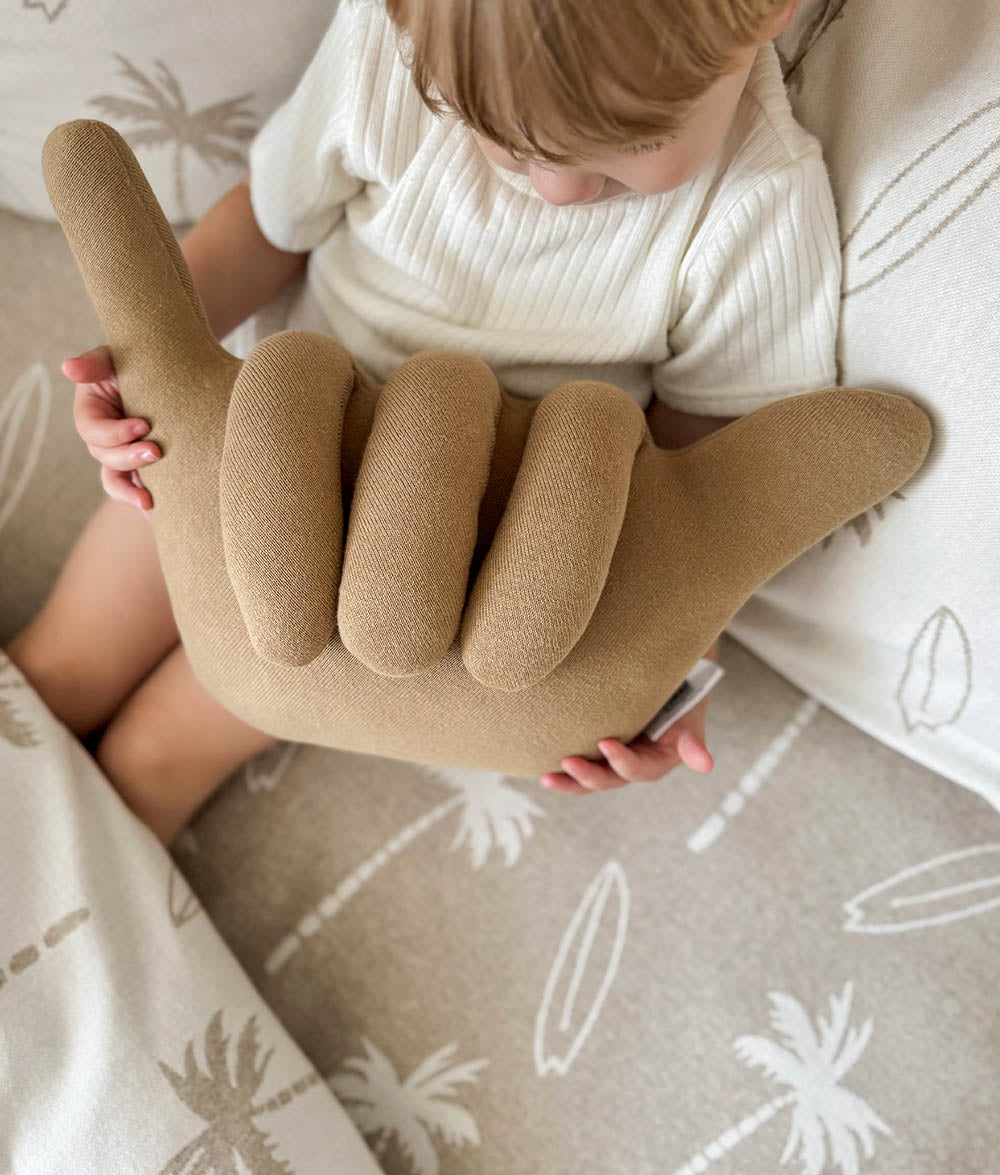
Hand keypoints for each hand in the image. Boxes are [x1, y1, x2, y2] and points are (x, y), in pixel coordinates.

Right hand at [62, 345, 159, 514]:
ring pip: (116, 481)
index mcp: (92, 413)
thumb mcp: (114, 358)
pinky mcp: (142, 469)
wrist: (169, 377)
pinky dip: (141, 502)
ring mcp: (122, 457)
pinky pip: (136, 490)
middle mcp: (104, 440)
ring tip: (148, 501)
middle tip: (156, 452)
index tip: (143, 425)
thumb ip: (94, 363)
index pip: (94, 430)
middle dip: (129, 458)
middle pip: (106, 457)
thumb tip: (69, 368)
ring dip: (130, 491)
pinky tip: (156, 514)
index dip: (115, 432)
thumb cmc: (137, 364)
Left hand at [539, 646, 718, 794]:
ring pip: (592, 776)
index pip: (638, 770)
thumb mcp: (692, 712)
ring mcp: (616, 757)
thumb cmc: (684, 690)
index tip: (605, 744)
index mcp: (658, 761)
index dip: (622, 762)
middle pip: (610, 779)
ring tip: (547, 777)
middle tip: (567, 762)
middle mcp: (636, 763)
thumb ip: (692, 740)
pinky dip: (564, 768)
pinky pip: (582, 761)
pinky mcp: (600, 748)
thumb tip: (706, 764)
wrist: (671, 673)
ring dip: (570, 780)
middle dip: (588, 776)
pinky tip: (542, 767)